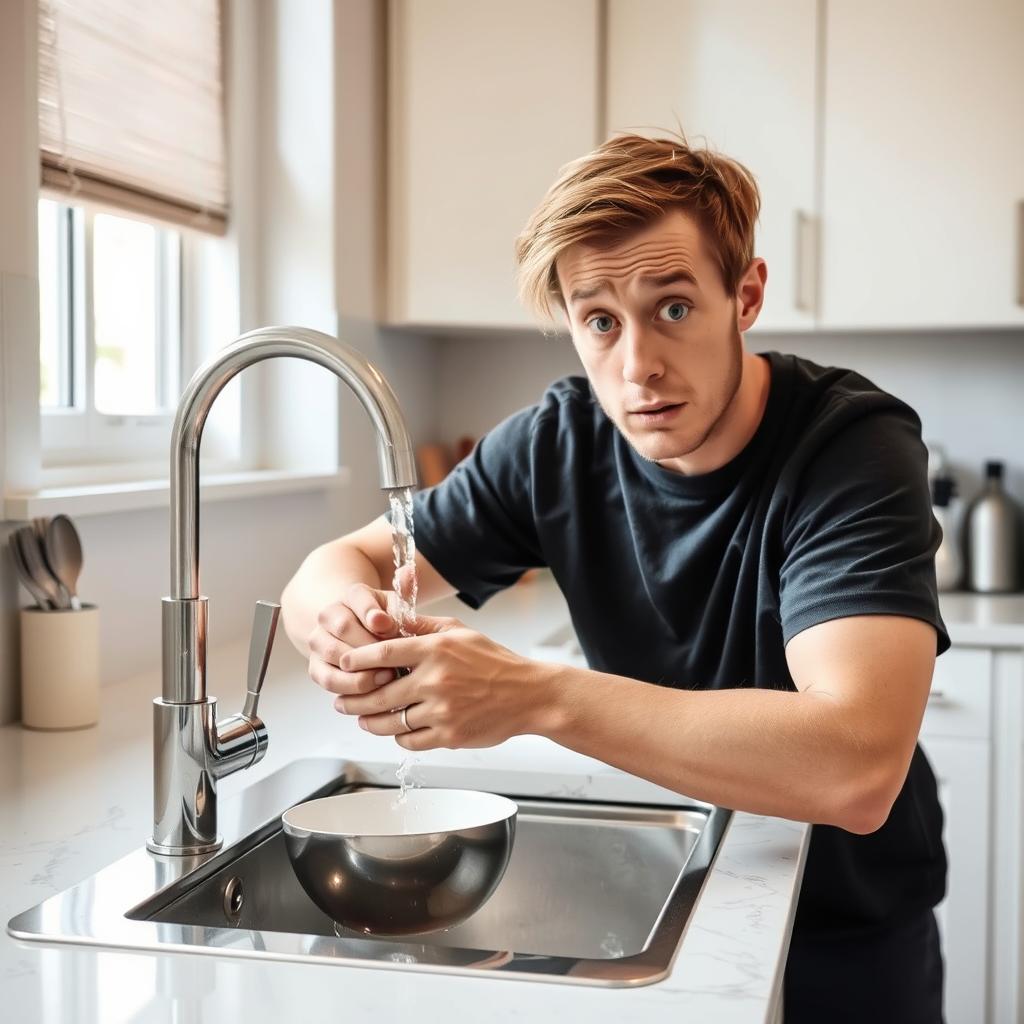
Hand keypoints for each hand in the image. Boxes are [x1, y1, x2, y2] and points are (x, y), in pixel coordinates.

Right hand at [305, 569, 414, 701]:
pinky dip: (350, 688)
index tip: (387, 625)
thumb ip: (404, 590)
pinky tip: (372, 691)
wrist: (361, 637)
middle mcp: (328, 615)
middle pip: (344, 627)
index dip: (371, 612)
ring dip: (362, 668)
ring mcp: (319, 641)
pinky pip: (328, 679)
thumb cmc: (385, 623)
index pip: (358, 598)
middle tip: (394, 659)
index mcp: (351, 595)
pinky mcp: (316, 667)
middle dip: (370, 646)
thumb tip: (408, 573)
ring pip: (334, 654)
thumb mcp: (396, 605)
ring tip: (387, 676)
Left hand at [335, 612, 551, 750]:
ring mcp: (442, 710)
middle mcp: (436, 680)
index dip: (356, 659)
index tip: (342, 663)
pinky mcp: (449, 735)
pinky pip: (410, 740)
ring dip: (370, 722)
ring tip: (363, 719)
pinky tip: (397, 730)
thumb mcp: (460, 632)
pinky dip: (399, 736)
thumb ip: (423, 625)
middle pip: (379, 693)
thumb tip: (391, 617)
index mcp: (436, 650)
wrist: (529, 695)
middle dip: (353, 699)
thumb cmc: (494, 661)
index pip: (383, 652)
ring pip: (390, 721)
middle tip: (340, 701)